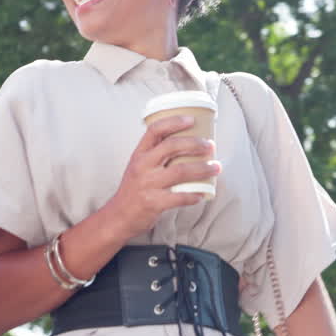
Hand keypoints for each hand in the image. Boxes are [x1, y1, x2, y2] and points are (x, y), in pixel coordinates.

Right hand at [103, 115, 219, 238]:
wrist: (119, 216)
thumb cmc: (134, 189)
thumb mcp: (138, 166)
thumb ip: (156, 155)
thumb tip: (187, 145)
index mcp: (139, 154)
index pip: (155, 130)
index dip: (174, 122)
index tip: (192, 120)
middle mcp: (142, 166)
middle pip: (171, 146)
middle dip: (195, 143)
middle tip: (210, 145)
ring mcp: (147, 184)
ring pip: (180, 171)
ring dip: (202, 168)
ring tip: (216, 167)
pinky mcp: (153, 202)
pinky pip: (179, 197)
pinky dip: (194, 195)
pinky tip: (202, 193)